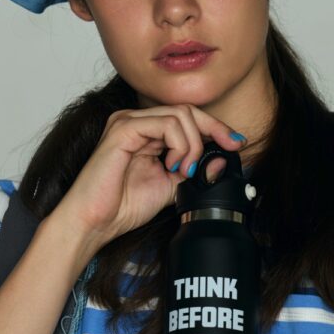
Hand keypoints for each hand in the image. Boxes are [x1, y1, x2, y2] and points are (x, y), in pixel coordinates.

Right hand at [53, 103, 246, 247]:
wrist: (96, 222)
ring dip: (193, 146)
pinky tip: (174, 166)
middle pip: (187, 110)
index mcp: (145, 132)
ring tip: (183, 171)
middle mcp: (135, 121)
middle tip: (228, 150)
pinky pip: (166, 124)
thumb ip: (193, 172)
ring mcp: (128, 121)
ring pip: (180, 115)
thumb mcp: (170, 187)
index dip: (216, 128)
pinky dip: (180, 145)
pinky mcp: (123, 128)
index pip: (187, 118)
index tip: (237, 144)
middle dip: (214, 130)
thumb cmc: (122, 207)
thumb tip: (221, 161)